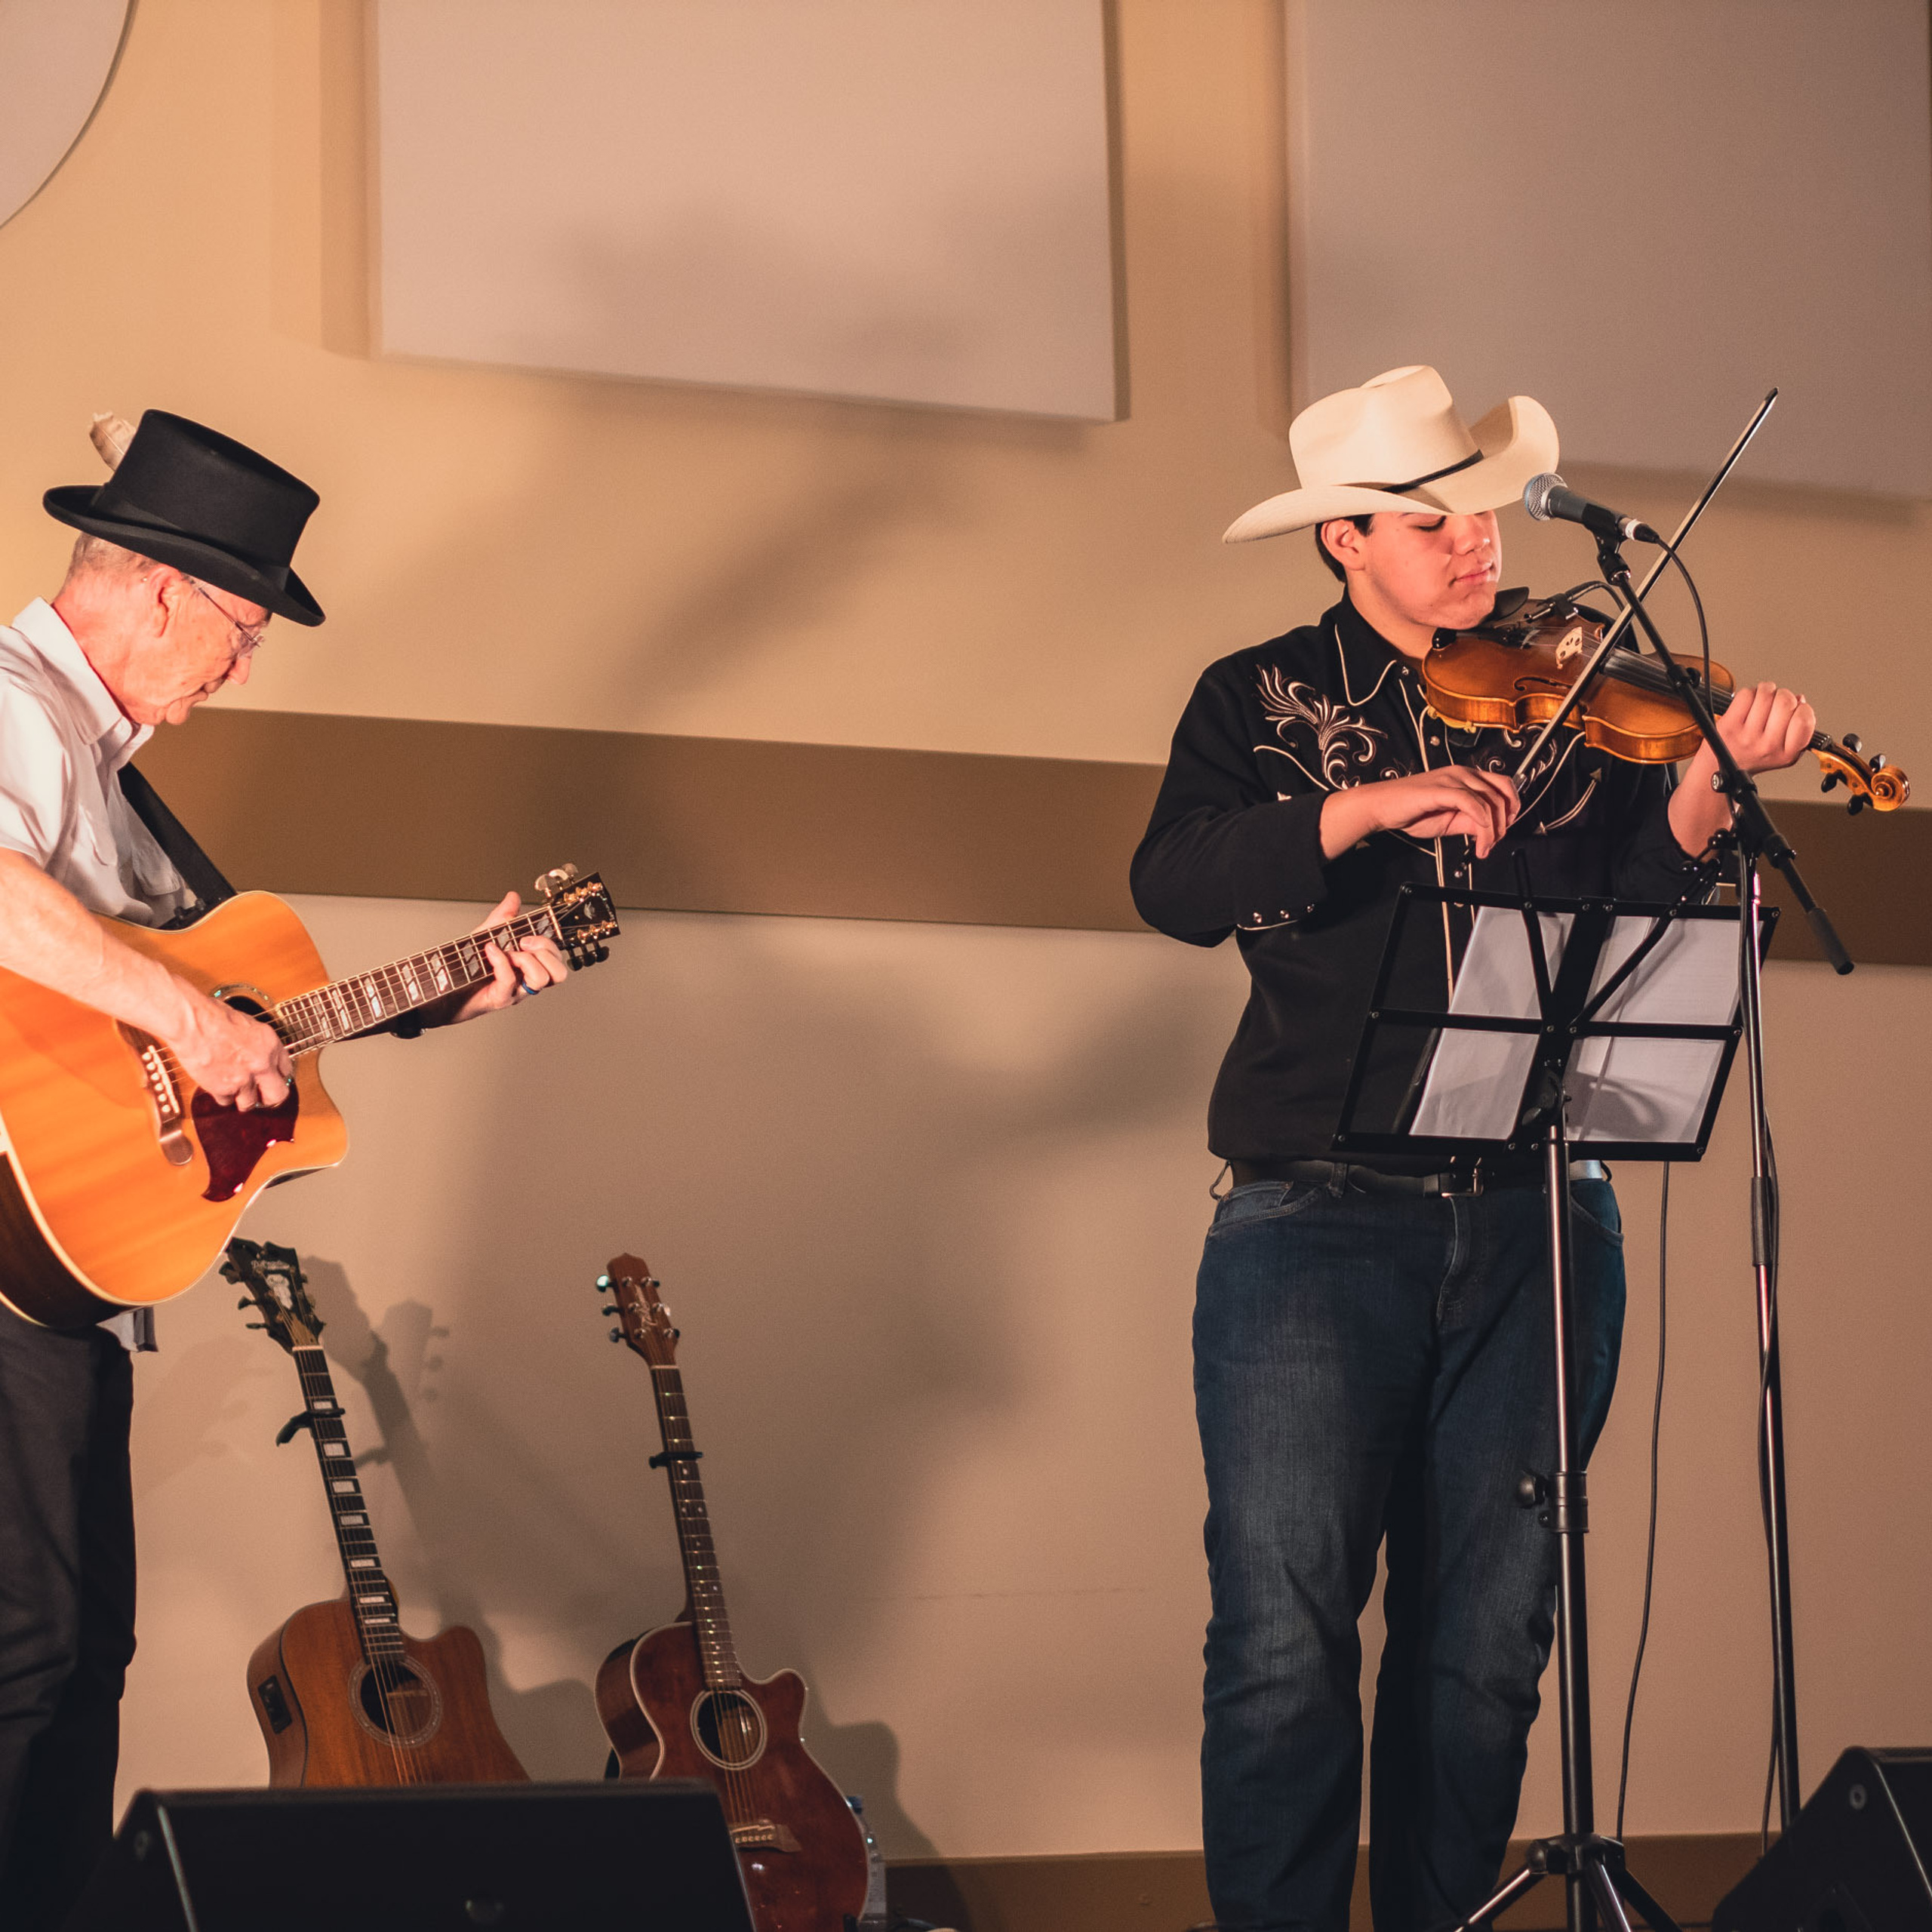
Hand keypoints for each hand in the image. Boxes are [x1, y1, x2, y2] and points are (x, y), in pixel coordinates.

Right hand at [167, 989, 294, 1110]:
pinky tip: (217, 1084)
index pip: (286, 1070)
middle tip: (261, 1095)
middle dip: (269, 1097)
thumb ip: (259, 1044)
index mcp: (270, 1045)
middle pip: (278, 1095)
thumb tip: (261, 1055)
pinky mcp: (222, 1088)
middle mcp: (262, 1064)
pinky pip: (226, 1101)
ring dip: (242, 1098)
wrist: (191, 1022)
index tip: (272, 1078)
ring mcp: (243, 1079)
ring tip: (235, 1090)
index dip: (278, 1075)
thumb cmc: (213, 1016)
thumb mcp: (249, 1024)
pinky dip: (221, 1095)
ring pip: (250, 1103)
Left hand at [444, 891, 570, 1024]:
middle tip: (523, 943)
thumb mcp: (488, 935)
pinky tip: (490, 950)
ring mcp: (515, 992)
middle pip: (559, 973)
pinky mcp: (499, 998)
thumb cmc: (468, 967)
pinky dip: (500, 961)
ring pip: (541, 979)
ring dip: (526, 960)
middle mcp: (527, 982)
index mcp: (530, 968)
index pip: (557, 960)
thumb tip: (513, 897)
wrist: (444, 988)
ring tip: (509, 952)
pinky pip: (509, 980)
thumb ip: (504, 917)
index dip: (548, 945)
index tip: (527, 936)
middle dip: (545, 951)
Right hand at [1320, 766, 1519, 859]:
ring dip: (1493, 829)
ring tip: (1483, 847)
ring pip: (1489, 800)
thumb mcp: (1449, 821)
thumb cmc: (1410, 811)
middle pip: (1502, 792)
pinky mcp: (1441, 789)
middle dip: (1504, 822)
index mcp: (1465, 777)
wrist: (1381, 807)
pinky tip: (1478, 839)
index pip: (1503, 785)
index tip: (1503, 831)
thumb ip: (1470, 822)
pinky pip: (1472, 803)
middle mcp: (1462, 773)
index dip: (1512, 809)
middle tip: (1495, 842)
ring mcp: (1452, 779)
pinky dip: (1481, 823)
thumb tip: (1489, 830)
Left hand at [1706, 680, 1814, 776]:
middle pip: (1785, 701)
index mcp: (1787, 754)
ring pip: (1766, 694)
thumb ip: (1798, 728)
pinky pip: (1747, 694)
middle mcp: (1768, 747)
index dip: (1802, 708)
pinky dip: (1750, 693)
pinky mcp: (1729, 725)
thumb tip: (1800, 699)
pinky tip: (1748, 704)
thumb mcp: (1783, 750)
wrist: (1721, 767)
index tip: (1795, 708)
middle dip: (1783, 695)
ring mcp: (1747, 736)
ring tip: (1762, 701)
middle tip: (1776, 703)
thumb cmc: (1754, 755)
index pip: (1804, 720)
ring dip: (1766, 691)